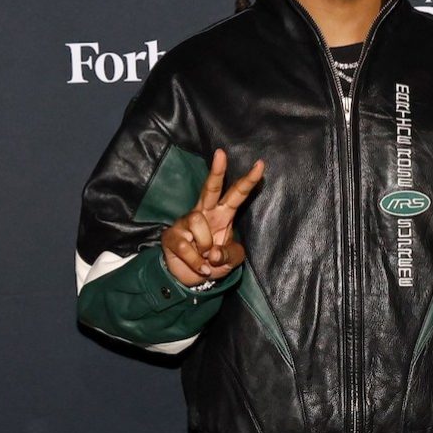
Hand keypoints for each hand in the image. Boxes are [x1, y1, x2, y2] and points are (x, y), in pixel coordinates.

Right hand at [161, 148, 264, 287]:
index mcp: (223, 215)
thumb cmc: (214, 262)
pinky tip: (199, 266)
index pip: (236, 194)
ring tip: (206, 258)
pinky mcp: (172, 235)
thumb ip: (230, 255)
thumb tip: (213, 253)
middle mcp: (204, 213)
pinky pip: (186, 245)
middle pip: (210, 188)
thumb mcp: (232, 261)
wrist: (190, 279)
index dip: (248, 181)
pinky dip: (196, 261)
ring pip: (197, 221)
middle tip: (221, 153)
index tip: (260, 164)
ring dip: (204, 245)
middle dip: (216, 171)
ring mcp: (186, 223)